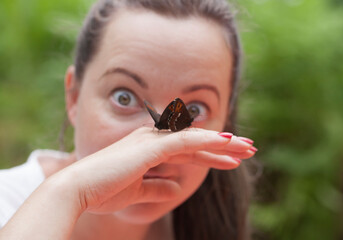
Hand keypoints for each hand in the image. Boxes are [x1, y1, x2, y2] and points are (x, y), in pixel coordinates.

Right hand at [55, 127, 255, 213]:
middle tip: (249, 149)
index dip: (211, 153)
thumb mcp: (137, 192)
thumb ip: (157, 187)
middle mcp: (153, 139)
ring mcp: (152, 141)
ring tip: (249, 149)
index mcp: (149, 148)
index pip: (187, 150)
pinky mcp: (151, 148)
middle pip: (196, 142)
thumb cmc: (102, 191)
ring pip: (196, 140)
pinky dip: (208, 143)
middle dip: (224, 146)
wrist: (76, 191)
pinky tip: (228, 145)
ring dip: (224, 144)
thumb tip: (176, 189)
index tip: (232, 159)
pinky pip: (186, 142)